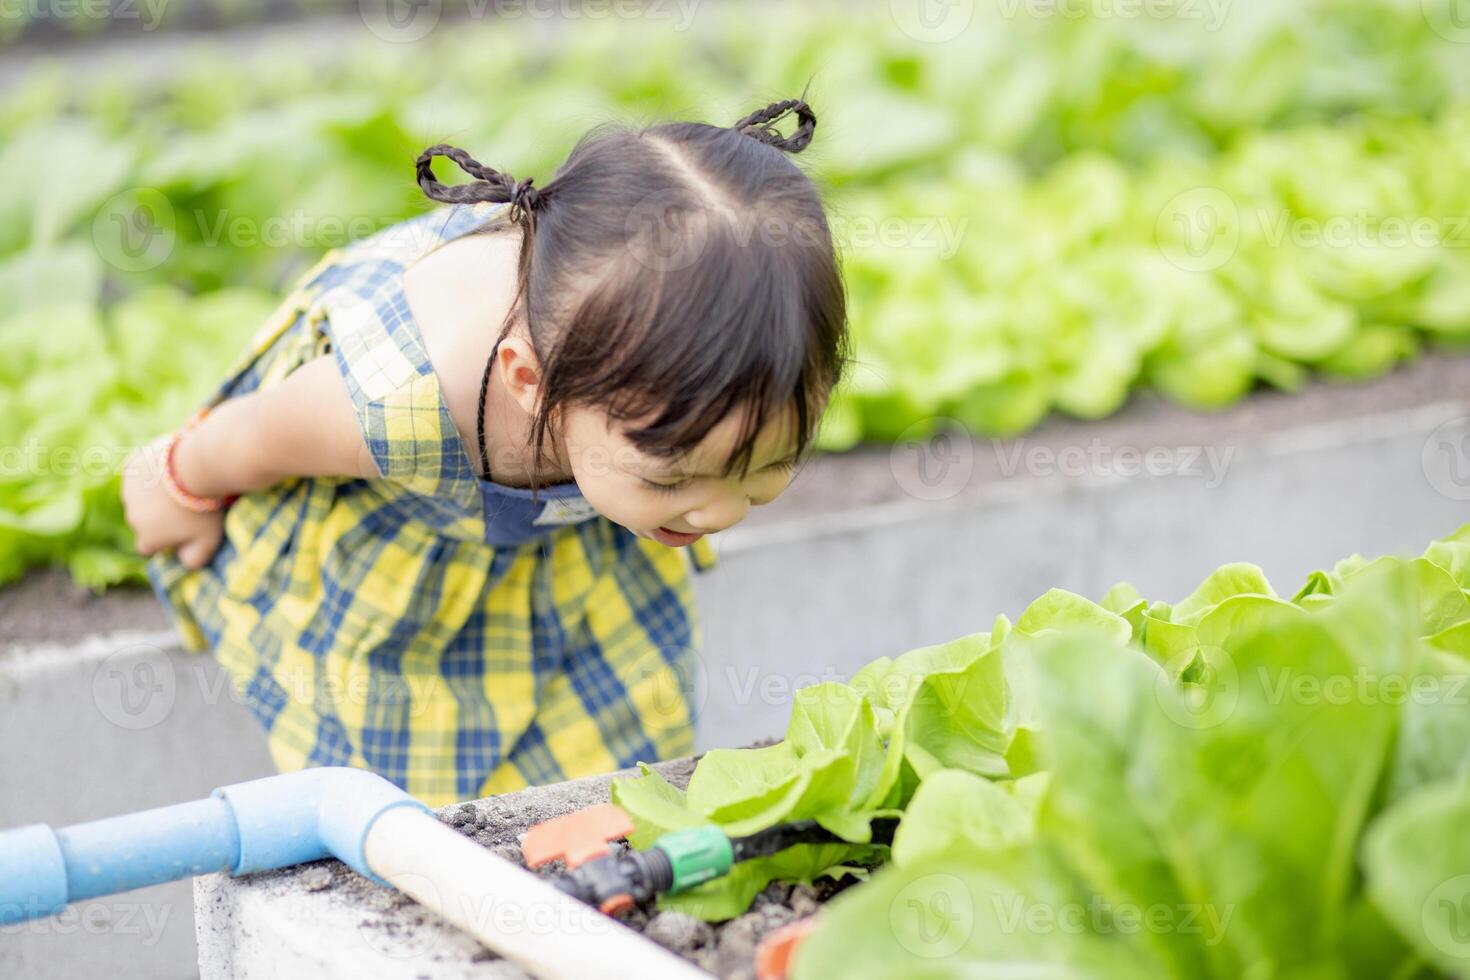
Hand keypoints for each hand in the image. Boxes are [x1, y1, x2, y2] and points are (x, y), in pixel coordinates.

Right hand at [122, 435, 225, 569]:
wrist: (195, 468)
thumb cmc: (205, 510)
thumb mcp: (208, 541)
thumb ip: (195, 560)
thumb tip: (185, 563)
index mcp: (147, 538)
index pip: (149, 547)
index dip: (163, 540)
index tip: (181, 530)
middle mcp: (132, 518)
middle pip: (143, 522)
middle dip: (158, 517)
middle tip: (185, 506)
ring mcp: (128, 492)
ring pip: (139, 497)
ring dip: (153, 494)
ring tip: (180, 485)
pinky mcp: (130, 467)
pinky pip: (139, 473)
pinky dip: (150, 471)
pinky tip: (170, 467)